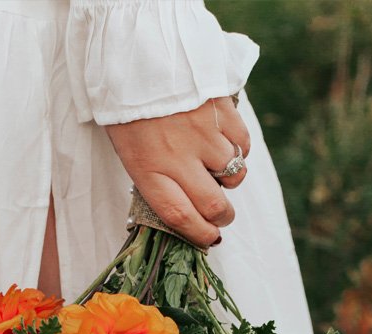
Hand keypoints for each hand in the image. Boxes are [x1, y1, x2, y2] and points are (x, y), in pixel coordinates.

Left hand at [105, 97, 250, 247]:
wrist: (138, 57)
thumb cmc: (129, 112)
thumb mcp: (130, 152)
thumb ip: (156, 179)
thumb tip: (186, 207)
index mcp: (148, 170)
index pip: (179, 216)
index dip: (199, 234)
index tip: (208, 240)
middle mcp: (177, 157)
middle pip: (213, 205)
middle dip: (222, 218)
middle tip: (221, 217)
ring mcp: (202, 134)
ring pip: (233, 175)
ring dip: (231, 183)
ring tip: (221, 175)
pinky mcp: (220, 111)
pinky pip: (242, 144)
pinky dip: (239, 152)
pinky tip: (227, 146)